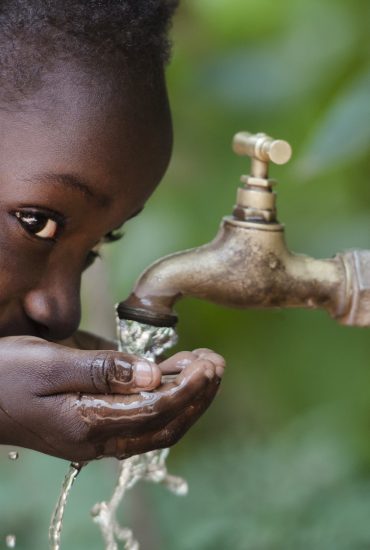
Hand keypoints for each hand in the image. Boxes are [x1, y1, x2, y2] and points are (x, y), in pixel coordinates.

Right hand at [0, 337, 224, 460]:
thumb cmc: (6, 374)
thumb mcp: (49, 364)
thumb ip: (102, 370)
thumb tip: (151, 374)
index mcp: (87, 425)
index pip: (154, 411)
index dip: (186, 388)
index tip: (208, 364)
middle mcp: (97, 439)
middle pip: (163, 424)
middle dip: (196, 395)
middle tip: (216, 363)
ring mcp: (96, 437)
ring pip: (155, 424)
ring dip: (185, 398)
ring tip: (205, 365)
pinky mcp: (93, 426)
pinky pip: (140, 418)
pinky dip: (164, 398)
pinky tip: (174, 375)